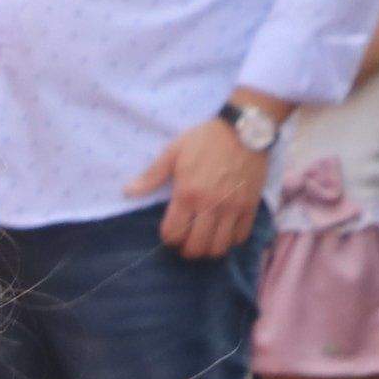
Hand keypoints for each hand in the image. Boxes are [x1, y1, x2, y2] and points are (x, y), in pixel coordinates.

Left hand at [126, 113, 268, 259]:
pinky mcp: (251, 206)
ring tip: (204, 239)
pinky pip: (241, 237)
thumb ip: (151, 176)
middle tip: (186, 241)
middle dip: (186, 249)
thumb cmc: (206, 139)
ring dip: (208, 249)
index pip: (174, 234)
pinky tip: (224, 231)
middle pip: (196, 247)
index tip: (170, 233)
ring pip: (219, 248)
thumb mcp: (174, 152)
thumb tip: (128, 191)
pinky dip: (231, 241)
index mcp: (187, 193)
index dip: (169, 239)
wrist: (244, 129)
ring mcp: (233, 207)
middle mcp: (210, 205)